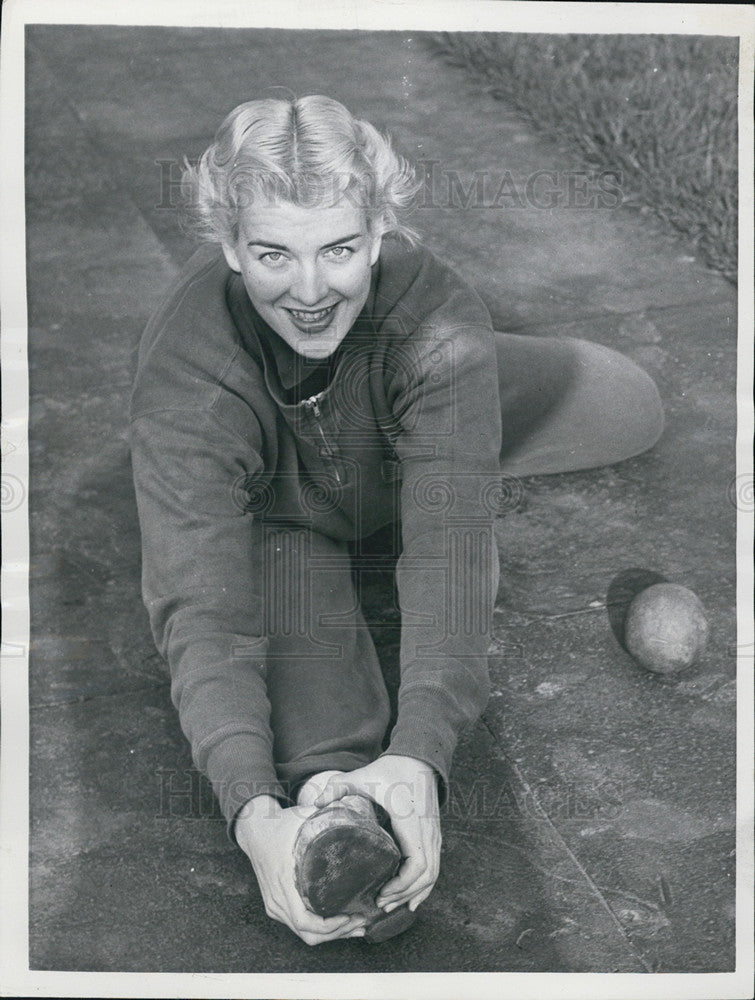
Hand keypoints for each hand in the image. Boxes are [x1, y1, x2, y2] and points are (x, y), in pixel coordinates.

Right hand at [234, 795, 368, 944]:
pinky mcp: (276, 906)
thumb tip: (359, 812)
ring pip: (304, 934)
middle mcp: (277, 899)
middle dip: (339, 933)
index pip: (305, 920)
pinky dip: (320, 930)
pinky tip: (339, 923)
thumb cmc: (281, 824)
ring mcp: (275, 905)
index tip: (351, 916)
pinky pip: (298, 926)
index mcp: (284, 881)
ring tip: (357, 925)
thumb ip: (329, 815)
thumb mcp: (303, 818)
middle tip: (363, 922)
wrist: (255, 830)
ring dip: (332, 934)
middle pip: (308, 934)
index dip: (330, 926)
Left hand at [313, 755, 440, 912]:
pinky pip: (435, 866)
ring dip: (414, 892)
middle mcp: (427, 830)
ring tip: (390, 904)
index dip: (402, 884)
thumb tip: (314, 805)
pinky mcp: (434, 835)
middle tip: (379, 904)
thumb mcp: (363, 776)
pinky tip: (411, 898)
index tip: (381, 892)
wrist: (418, 758)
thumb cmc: (389, 770)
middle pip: (426, 875)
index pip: (417, 862)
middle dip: (404, 894)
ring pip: (433, 873)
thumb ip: (337, 787)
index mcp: (410, 820)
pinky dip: (424, 885)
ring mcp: (434, 834)